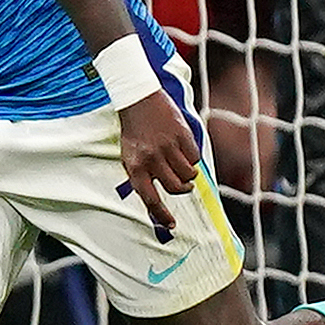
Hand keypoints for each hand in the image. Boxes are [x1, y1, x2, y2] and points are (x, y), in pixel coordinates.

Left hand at [118, 92, 201, 236]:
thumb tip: (154, 204)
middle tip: (185, 184)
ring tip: (182, 162)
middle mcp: (151, 160)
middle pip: (175, 188)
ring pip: (188, 174)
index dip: (162, 215)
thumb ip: (142, 177)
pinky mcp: (181, 136)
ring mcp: (167, 147)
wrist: (138, 99)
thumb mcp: (130, 156)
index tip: (172, 225)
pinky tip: (183, 146)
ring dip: (189, 173)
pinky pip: (194, 157)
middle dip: (183, 189)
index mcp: (135, 167)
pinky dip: (192, 156)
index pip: (150, 199)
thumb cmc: (134, 132)